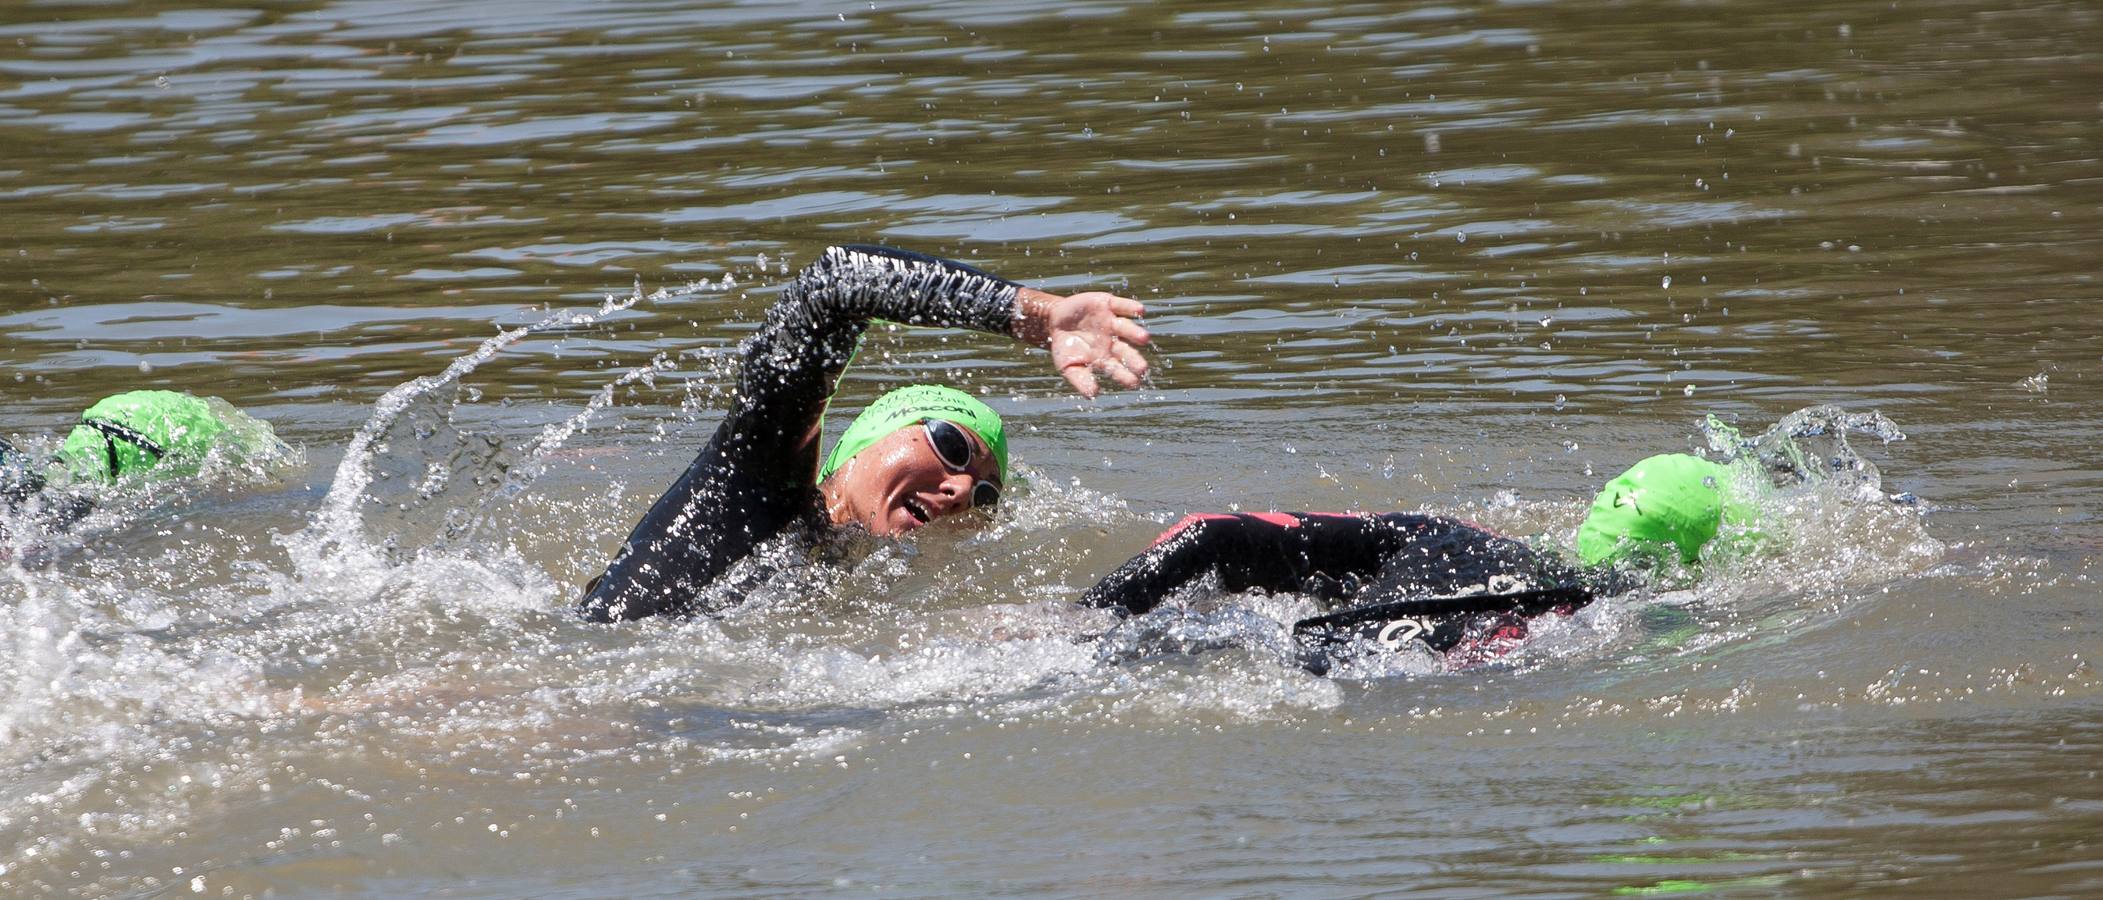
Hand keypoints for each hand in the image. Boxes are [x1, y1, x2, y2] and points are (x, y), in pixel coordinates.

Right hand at [1016, 287, 1149, 397]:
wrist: (1054, 320)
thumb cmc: (1064, 347)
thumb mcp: (1067, 366)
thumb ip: (1080, 379)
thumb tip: (1092, 395)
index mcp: (1105, 358)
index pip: (1118, 369)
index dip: (1126, 376)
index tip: (1134, 383)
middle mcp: (1113, 342)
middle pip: (1126, 351)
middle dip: (1134, 359)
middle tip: (1143, 368)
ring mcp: (1111, 323)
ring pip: (1127, 328)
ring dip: (1135, 333)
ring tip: (1144, 339)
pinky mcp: (1108, 305)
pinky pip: (1122, 306)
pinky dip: (1131, 307)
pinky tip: (1140, 311)